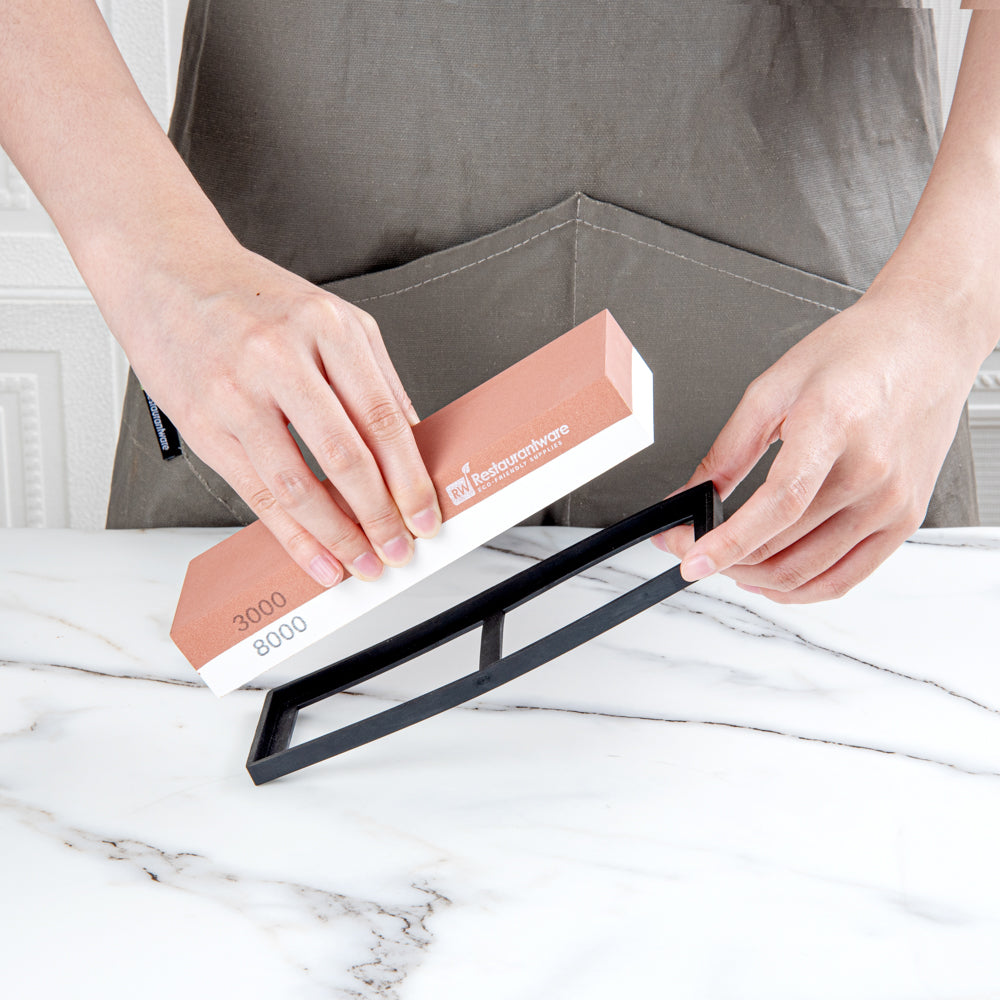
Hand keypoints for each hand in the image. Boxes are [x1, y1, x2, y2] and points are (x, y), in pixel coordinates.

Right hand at [116, 241, 441, 587]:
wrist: (166, 270)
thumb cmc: (250, 298)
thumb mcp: (331, 318)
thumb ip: (375, 378)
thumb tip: (412, 444)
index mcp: (328, 328)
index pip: (382, 418)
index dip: (409, 478)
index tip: (425, 514)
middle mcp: (282, 358)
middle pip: (346, 456)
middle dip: (380, 516)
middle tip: (399, 548)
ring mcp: (237, 392)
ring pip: (298, 484)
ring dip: (337, 535)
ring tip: (361, 561)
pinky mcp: (203, 424)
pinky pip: (256, 492)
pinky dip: (291, 534)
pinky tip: (315, 555)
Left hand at [653, 279, 982, 602]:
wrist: (926, 344)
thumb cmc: (856, 355)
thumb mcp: (772, 389)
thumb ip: (726, 452)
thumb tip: (690, 497)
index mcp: (834, 427)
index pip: (779, 504)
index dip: (729, 541)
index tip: (691, 559)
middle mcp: (872, 472)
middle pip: (786, 546)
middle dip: (725, 559)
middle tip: (692, 548)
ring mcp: (892, 503)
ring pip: (808, 574)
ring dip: (755, 577)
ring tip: (726, 561)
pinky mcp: (904, 521)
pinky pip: (843, 579)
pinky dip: (798, 589)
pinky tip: (768, 577)